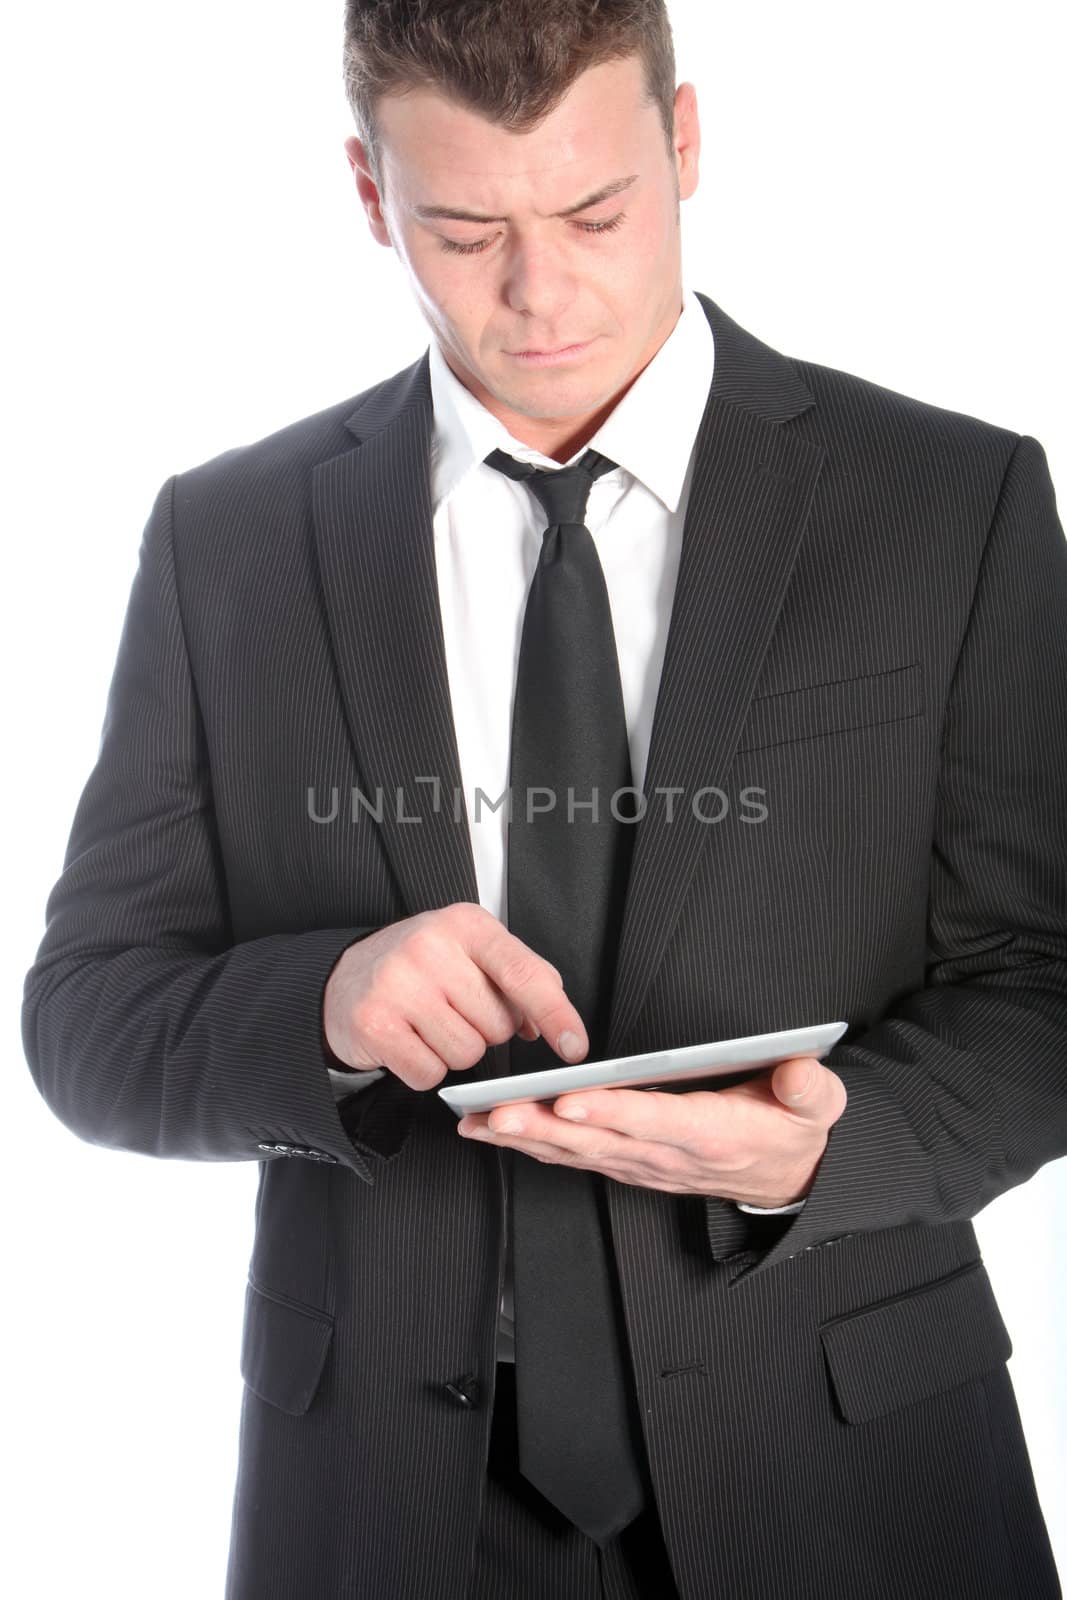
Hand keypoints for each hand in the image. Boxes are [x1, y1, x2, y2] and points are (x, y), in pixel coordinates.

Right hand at [322, 902, 588, 1090]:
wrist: (347, 978)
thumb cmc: (421, 967)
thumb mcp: (471, 951)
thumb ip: (518, 977)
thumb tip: (547, 1024)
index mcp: (465, 924)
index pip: (524, 973)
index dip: (556, 1014)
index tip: (575, 1046)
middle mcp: (430, 947)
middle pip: (498, 1024)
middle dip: (486, 1029)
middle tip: (455, 1009)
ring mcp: (398, 983)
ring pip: (467, 1053)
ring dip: (456, 1051)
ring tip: (431, 1024)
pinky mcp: (374, 1022)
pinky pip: (430, 1073)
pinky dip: (425, 1068)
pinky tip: (409, 1041)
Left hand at [456, 1054, 847, 1206]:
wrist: (789, 1177)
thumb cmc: (792, 1131)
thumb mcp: (819, 1107)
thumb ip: (810, 1089)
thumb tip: (797, 1073)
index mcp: (710, 1135)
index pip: (651, 1122)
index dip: (608, 1111)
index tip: (568, 1098)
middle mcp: (666, 1155)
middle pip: (597, 1140)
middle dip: (542, 1127)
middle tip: (494, 1113)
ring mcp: (643, 1165)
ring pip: (576, 1152)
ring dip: (525, 1139)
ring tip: (476, 1121)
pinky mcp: (629, 1165)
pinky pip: (574, 1157)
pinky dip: (533, 1147)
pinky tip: (496, 1135)